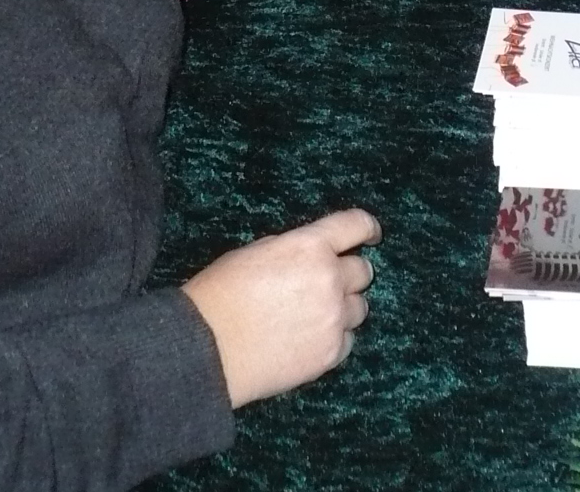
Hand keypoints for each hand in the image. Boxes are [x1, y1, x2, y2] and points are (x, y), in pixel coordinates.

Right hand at [181, 208, 379, 407]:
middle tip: (327, 283)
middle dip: (348, 273)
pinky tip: (310, 339)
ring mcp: (333, 318)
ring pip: (360, 308)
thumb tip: (310, 254)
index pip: (356, 225)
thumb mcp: (255, 252)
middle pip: (363, 270)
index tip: (371, 234)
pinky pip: (348, 340)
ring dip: (344, 307)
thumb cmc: (220, 296)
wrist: (208, 349)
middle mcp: (330, 279)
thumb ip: (293, 249)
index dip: (367, 228)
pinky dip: (334, 337)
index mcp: (310, 246)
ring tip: (315, 315)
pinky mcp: (330, 353)